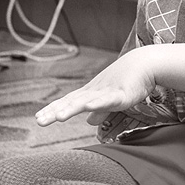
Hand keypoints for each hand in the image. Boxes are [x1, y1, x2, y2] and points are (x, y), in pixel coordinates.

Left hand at [35, 48, 156, 126]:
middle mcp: (95, 91)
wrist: (145, 63)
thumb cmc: (128, 80)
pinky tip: (88, 107)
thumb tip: (88, 121)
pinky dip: (98, 103)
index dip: (53, 109)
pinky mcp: (122, 93)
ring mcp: (107, 92)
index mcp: (91, 93)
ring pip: (86, 101)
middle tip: (40, 121)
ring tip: (58, 117)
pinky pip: (109, 99)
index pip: (68, 102)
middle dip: (55, 111)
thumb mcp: (111, 98)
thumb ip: (100, 111)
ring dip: (72, 108)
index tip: (39, 118)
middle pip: (72, 102)